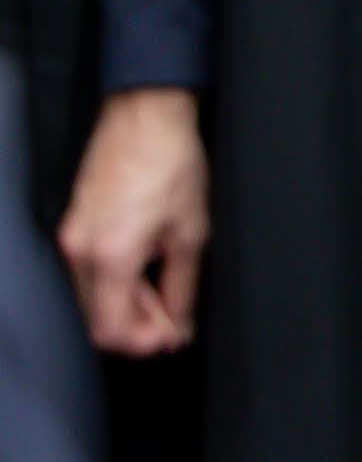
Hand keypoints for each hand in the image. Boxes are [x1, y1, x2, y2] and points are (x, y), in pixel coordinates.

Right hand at [59, 88, 208, 356]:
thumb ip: (182, 287)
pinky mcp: (73, 227)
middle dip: (137, 328)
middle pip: (97, 319)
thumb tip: (179, 322)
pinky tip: (146, 274)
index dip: (142, 344)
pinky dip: (116, 284)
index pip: (110, 329)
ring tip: (165, 296)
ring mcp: (71, 238)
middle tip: (174, 322)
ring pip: (91, 298)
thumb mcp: (191, 232)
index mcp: (109, 256)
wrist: (145, 117)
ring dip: (127, 307)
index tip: (171, 339)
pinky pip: (88, 274)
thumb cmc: (170, 163)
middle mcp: (79, 251)